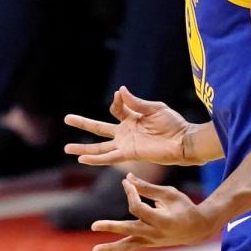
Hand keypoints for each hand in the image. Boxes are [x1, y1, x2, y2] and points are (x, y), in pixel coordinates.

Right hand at [64, 86, 195, 165]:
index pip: (115, 108)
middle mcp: (125, 132)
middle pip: (99, 128)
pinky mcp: (129, 154)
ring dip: (83, 148)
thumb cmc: (173, 124)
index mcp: (132, 118)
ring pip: (99, 146)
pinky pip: (109, 157)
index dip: (116, 100)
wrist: (183, 141)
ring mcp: (126, 144)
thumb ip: (135, 102)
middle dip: (83, 123)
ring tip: (66, 148)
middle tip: (67, 118)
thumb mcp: (154, 108)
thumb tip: (119, 91)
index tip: (119, 94)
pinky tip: (82, 159)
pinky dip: (95, 159)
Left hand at [89, 174, 217, 250]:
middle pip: (129, 230)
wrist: (197, 229)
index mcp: (162, 220)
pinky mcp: (146, 244)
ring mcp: (150, 241)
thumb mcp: (169, 194)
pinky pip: (127, 249)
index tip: (126, 182)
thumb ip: (148, 188)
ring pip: (127, 247)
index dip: (131, 193)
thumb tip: (127, 177)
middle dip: (112, 227)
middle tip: (93, 225)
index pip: (139, 208)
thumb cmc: (184, 207)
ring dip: (109, 250)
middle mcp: (154, 234)